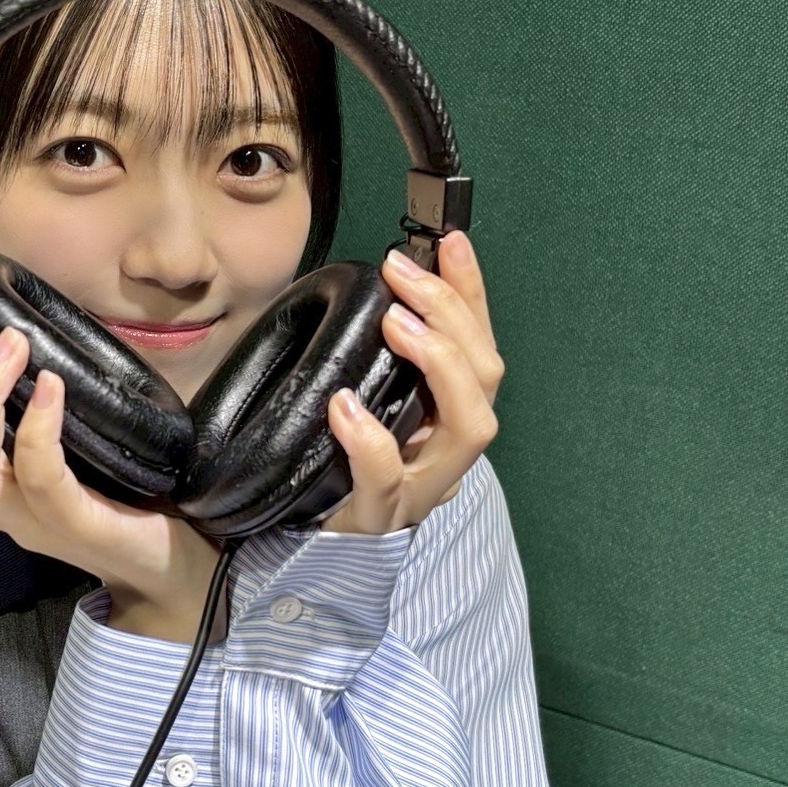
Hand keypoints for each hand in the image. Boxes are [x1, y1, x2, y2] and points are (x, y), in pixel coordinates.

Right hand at [0, 284, 222, 640]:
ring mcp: (23, 514)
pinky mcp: (70, 524)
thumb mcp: (60, 439)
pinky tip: (51, 387)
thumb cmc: (114, 494)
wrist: (165, 568)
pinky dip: (37, 430)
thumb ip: (30, 397)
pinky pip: (40, 478)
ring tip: (11, 340)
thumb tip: (16, 323)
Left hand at [322, 230, 503, 535]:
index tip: (449, 243)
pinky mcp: (377, 519)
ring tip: (397, 325)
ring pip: (469, 430)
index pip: (479, 345)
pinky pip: (387, 482)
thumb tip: (381, 280)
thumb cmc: (332, 463)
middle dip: (453, 316)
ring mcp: (419, 489)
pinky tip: (345, 406)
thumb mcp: (359, 397)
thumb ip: (375, 353)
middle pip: (485, 381)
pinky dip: (371, 440)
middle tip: (403, 275)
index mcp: (445, 417)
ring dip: (439, 365)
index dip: (471, 292)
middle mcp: (446, 452)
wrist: (302, 544)